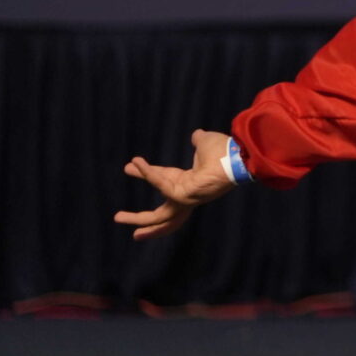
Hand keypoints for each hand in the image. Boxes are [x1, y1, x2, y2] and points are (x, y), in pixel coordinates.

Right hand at [117, 130, 236, 240]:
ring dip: (138, 218)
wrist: (238, 155)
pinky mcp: (184, 195)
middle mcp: (186, 195)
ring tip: (117, 217)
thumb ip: (197, 140)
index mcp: (189, 182)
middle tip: (119, 219)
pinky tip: (137, 163)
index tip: (130, 165)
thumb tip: (196, 135)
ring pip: (159, 216)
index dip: (147, 173)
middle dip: (142, 220)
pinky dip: (148, 173)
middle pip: (162, 215)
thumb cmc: (226, 151)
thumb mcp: (204, 144)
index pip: (162, 181)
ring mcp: (186, 199)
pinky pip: (161, 184)